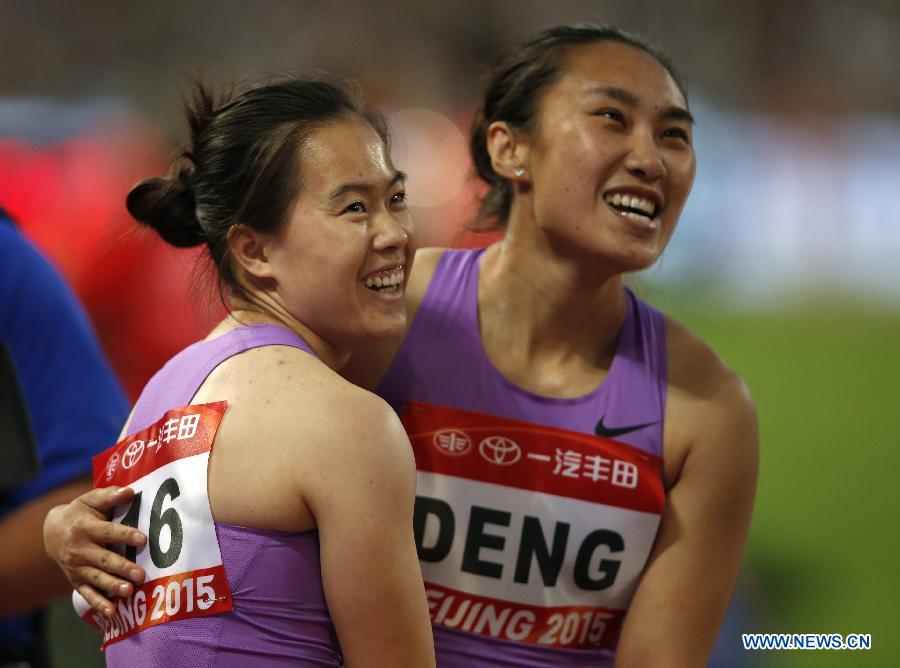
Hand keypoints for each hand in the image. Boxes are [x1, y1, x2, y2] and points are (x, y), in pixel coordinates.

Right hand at [43, 486, 146, 616]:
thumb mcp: (91, 500)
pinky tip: (112, 612)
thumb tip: (130, 491)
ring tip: (130, 591)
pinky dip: (98, 604)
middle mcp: (80, 549)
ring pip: (97, 578)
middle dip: (122, 567)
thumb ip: (110, 496)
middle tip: (141, 574)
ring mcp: (77, 567)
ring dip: (113, 586)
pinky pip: (87, 594)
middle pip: (104, 559)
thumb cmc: (80, 513)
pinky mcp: (76, 580)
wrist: (52, 533)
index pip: (108, 532)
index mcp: (85, 527)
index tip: (142, 539)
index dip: (125, 535)